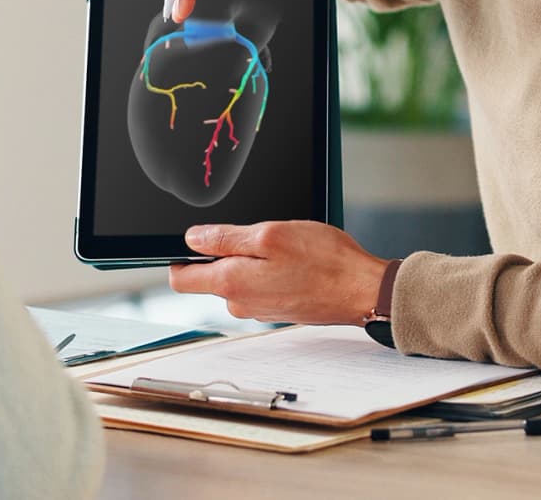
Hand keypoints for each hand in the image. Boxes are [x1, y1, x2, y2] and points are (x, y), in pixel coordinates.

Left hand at [168, 221, 389, 325]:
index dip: (178, 257)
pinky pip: (259, 284)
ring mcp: (260, 309)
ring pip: (237, 278)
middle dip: (223, 252)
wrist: (361, 290)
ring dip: (250, 259)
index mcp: (232, 284)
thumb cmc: (324, 261)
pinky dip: (268, 269)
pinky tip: (292, 259)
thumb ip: (226, 239)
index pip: (181, 280)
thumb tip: (192, 239)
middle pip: (210, 276)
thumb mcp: (270, 236)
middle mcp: (241, 303)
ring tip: (280, 245)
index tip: (190, 240)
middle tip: (254, 232)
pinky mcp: (278, 308)